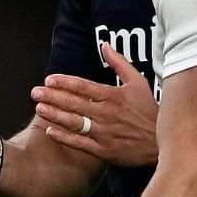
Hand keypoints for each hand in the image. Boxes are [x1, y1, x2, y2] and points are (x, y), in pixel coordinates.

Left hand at [32, 45, 157, 166]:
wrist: (162, 143)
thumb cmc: (149, 111)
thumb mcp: (138, 82)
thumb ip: (120, 63)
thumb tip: (105, 45)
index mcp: (112, 96)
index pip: (82, 86)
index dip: (63, 82)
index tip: (49, 79)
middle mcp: (105, 113)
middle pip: (73, 103)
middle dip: (52, 96)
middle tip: (35, 92)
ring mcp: (103, 132)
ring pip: (73, 122)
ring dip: (54, 114)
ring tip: (39, 108)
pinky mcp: (103, 150)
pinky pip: (79, 142)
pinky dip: (64, 137)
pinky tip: (50, 130)